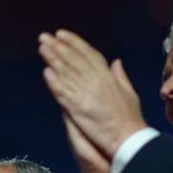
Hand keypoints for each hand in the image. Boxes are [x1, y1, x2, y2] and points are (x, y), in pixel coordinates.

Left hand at [39, 29, 145, 158]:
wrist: (128, 139)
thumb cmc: (130, 118)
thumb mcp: (128, 92)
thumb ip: (119, 75)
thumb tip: (115, 61)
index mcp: (108, 77)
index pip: (89, 54)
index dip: (75, 43)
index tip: (61, 34)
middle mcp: (97, 82)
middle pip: (75, 60)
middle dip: (59, 47)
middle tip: (44, 37)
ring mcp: (87, 95)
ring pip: (67, 74)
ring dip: (53, 60)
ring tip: (42, 48)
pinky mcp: (79, 110)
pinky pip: (64, 94)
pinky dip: (55, 83)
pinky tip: (46, 72)